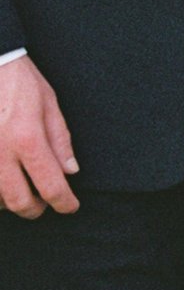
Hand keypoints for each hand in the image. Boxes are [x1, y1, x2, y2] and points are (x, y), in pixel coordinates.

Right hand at [0, 57, 78, 218]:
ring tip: (22, 191)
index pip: (51, 186)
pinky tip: (3, 181)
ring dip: (11, 202)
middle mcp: (0, 151)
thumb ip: (60, 141)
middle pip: (19, 202)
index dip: (65, 202)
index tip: (70, 205)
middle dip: (36, 209)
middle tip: (44, 203)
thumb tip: (70, 171)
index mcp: (27, 138)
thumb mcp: (48, 104)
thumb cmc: (17, 81)